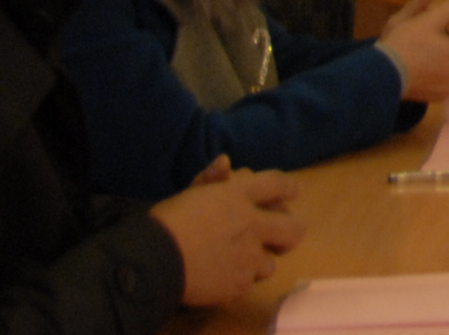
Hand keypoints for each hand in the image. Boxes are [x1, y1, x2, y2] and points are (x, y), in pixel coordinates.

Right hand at [153, 157, 302, 304]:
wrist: (155, 259)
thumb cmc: (168, 221)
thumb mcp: (189, 194)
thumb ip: (210, 180)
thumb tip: (225, 162)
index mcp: (239, 195)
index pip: (278, 184)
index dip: (288, 187)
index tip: (291, 192)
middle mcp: (253, 224)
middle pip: (293, 228)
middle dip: (289, 233)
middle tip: (275, 239)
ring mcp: (250, 257)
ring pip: (271, 263)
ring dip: (257, 263)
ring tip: (238, 263)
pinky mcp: (240, 284)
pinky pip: (249, 284)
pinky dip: (238, 282)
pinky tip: (222, 279)